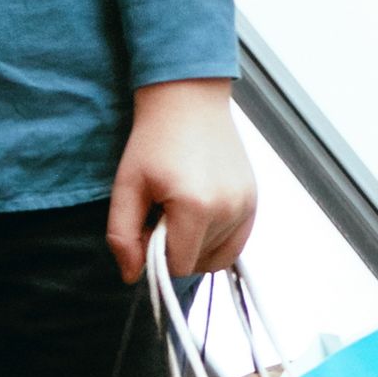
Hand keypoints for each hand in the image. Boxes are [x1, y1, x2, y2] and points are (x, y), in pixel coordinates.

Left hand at [106, 81, 253, 282]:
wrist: (188, 100)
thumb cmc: (154, 140)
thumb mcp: (127, 186)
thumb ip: (123, 235)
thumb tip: (131, 276)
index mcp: (196, 207)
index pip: (176, 266)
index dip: (155, 253)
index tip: (147, 224)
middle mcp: (229, 210)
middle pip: (197, 264)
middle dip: (175, 249)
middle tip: (162, 212)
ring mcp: (247, 206)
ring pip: (216, 257)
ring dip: (195, 244)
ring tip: (181, 207)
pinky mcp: (255, 201)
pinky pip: (235, 244)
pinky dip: (215, 240)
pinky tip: (199, 214)